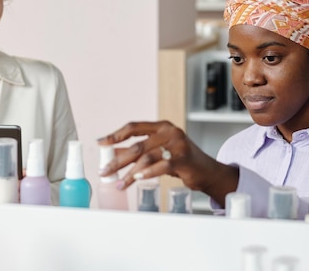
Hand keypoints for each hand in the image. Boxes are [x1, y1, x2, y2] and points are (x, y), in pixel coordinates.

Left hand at [97, 121, 238, 205]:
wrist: (207, 171)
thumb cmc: (181, 160)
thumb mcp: (158, 152)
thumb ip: (138, 150)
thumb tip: (113, 153)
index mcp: (161, 126)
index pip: (133, 127)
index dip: (115, 135)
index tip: (101, 143)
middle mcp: (168, 131)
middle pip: (137, 145)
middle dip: (118, 160)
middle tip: (104, 171)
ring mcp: (177, 143)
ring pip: (146, 158)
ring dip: (130, 173)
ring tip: (119, 183)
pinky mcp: (183, 158)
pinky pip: (161, 166)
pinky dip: (148, 173)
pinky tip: (138, 179)